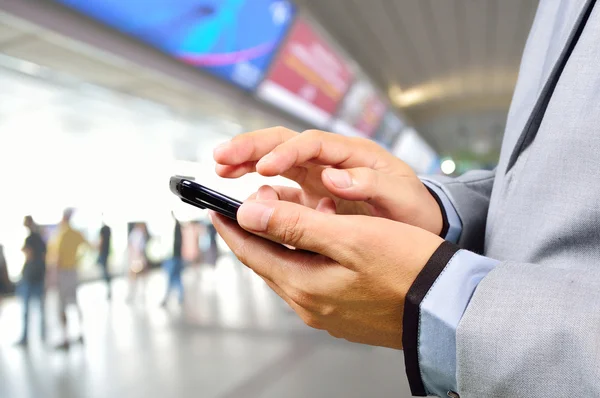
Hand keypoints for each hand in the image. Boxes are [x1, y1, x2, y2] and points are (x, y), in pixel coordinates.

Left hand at [210, 188, 443, 348]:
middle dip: (256, 230)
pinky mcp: (345, 312)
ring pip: (290, 268)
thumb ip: (295, 226)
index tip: (214, 207)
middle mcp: (309, 304)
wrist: (447, 309)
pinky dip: (308, 254)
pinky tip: (323, 240)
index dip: (231, 226)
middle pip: (268, 261)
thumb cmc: (406, 269)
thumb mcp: (349, 237)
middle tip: (251, 203)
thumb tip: (249, 214)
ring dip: (285, 240)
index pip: (252, 251)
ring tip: (292, 212)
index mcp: (303, 285)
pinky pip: (312, 278)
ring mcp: (327, 312)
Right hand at [214, 127, 442, 234]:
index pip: (310, 144)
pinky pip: (280, 191)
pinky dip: (259, 192)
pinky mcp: (311, 199)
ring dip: (247, 163)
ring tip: (221, 169)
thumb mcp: (400, 195)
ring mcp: (317, 179)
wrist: (419, 226)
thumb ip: (370, 184)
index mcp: (350, 155)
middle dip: (251, 147)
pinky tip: (244, 201)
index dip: (284, 152)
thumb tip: (333, 178)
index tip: (263, 167)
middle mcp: (329, 162)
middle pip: (283, 144)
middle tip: (222, 157)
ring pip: (275, 164)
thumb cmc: (413, 209)